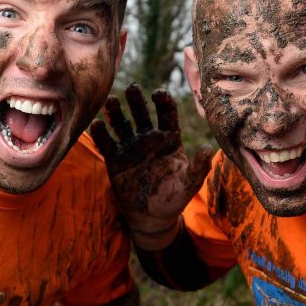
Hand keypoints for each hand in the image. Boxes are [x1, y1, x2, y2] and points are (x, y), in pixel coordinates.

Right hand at [90, 84, 212, 249]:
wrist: (152, 217)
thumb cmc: (174, 198)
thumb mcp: (189, 184)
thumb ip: (198, 168)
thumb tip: (209, 149)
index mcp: (169, 139)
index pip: (167, 114)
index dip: (163, 102)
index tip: (158, 93)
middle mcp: (149, 138)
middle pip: (142, 113)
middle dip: (137, 100)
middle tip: (132, 88)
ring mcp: (131, 147)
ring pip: (122, 124)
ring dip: (116, 112)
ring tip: (111, 101)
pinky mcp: (115, 160)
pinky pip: (107, 143)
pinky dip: (101, 134)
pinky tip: (97, 124)